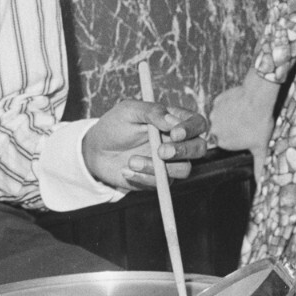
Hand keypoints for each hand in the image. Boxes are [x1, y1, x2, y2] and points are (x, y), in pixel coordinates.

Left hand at [81, 101, 212, 190]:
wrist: (96, 152)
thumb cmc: (115, 125)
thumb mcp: (129, 111)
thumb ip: (152, 111)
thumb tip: (173, 121)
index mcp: (174, 121)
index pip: (197, 123)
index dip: (191, 129)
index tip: (174, 133)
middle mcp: (177, 142)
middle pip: (199, 148)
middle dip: (183, 151)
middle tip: (161, 152)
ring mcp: (170, 163)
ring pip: (183, 169)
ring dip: (158, 167)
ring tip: (131, 161)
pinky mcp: (160, 180)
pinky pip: (163, 184)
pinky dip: (144, 178)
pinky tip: (126, 170)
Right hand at [210, 74, 280, 181]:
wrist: (258, 97)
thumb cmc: (259, 122)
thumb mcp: (261, 147)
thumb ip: (258, 166)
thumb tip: (260, 183)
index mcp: (222, 142)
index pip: (227, 142)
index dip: (238, 138)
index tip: (247, 132)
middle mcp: (215, 128)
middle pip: (223, 130)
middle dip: (233, 127)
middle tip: (247, 122)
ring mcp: (215, 113)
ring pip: (221, 117)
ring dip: (231, 116)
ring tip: (245, 113)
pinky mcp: (218, 100)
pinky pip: (222, 104)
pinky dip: (230, 104)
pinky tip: (241, 104)